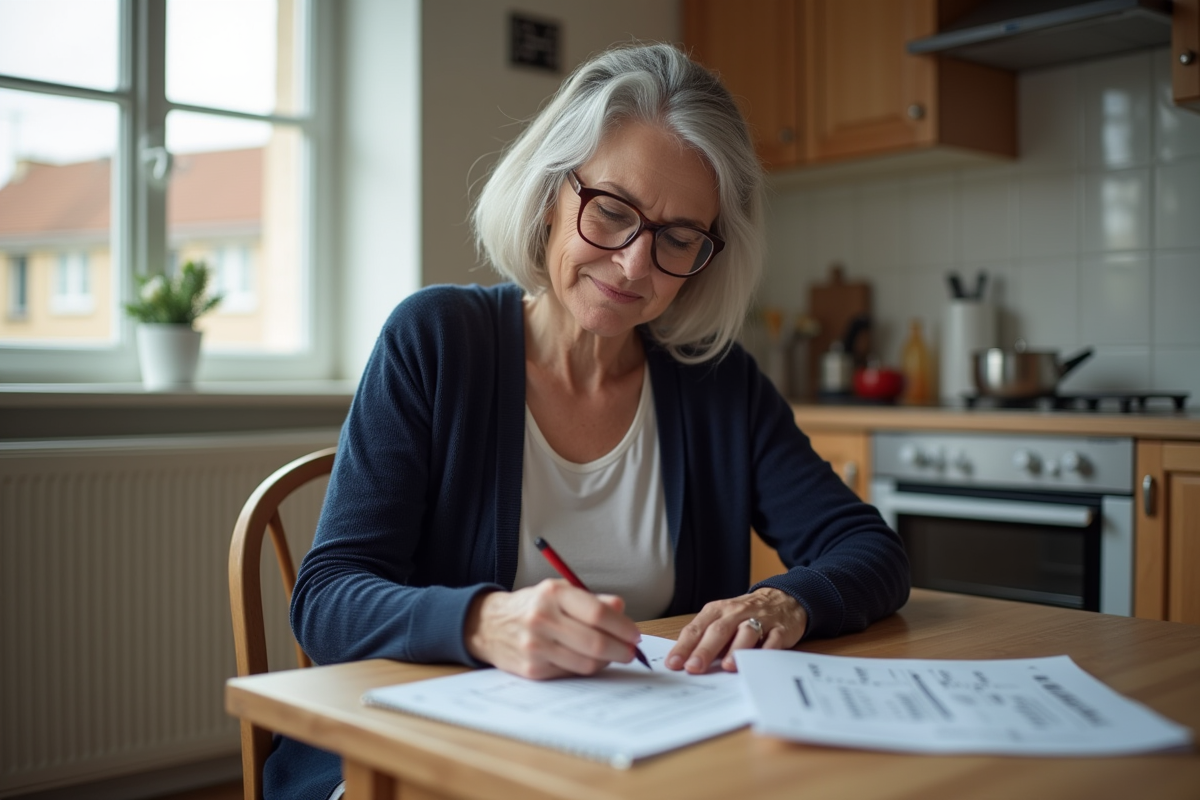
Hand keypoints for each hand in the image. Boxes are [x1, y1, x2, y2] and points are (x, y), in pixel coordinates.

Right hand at [464, 579, 642, 679]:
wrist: (487, 625)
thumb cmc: (532, 606)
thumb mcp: (559, 592)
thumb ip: (592, 600)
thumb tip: (621, 609)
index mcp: (553, 594)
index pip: (598, 613)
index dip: (622, 627)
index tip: (634, 634)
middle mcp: (542, 619)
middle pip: (595, 642)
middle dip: (620, 650)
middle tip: (630, 652)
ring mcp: (536, 646)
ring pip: (586, 663)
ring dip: (606, 662)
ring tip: (611, 655)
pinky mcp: (532, 669)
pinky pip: (571, 673)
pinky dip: (585, 668)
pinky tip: (587, 660)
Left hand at [665, 587, 806, 673]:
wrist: (783, 599)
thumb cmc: (745, 615)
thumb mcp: (722, 619)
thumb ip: (705, 638)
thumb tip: (682, 662)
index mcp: (717, 611)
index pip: (697, 628)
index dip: (684, 646)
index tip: (673, 663)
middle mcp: (736, 613)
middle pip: (719, 630)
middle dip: (705, 649)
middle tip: (693, 667)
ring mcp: (760, 619)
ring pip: (747, 632)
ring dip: (736, 649)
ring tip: (728, 667)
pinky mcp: (780, 629)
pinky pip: (774, 639)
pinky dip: (767, 650)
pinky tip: (759, 662)